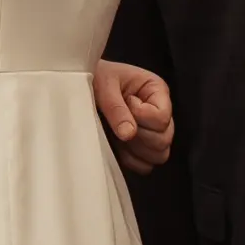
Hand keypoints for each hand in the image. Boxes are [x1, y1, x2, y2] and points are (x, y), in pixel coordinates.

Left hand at [93, 59, 174, 174]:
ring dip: (135, 149)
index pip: (162, 117)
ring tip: (118, 133)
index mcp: (156, 90)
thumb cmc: (96, 78)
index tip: (125, 102)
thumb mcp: (104, 85)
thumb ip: (116, 108)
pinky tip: (117, 145)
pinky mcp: (141, 147)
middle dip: (139, 135)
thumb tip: (129, 134)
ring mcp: (152, 132)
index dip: (141, 116)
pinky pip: (145, 165)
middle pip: (164, 139)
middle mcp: (159, 112)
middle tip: (119, 122)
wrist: (80, 85)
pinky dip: (130, 160)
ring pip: (159, 155)